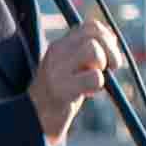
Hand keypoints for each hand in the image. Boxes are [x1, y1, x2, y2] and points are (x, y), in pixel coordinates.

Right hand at [28, 15, 112, 134]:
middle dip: (111, 52)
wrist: (33, 118)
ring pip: (94, 52)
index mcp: (60, 45)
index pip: (92, 27)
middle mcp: (57, 53)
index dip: (108, 38)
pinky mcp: (62, 89)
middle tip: (108, 69)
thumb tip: (111, 35)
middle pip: (96, 36)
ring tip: (95, 81)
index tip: (108, 55)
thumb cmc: (60, 93)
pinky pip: (95, 78)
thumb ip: (86, 50)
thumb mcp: (70, 65)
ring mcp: (57, 70)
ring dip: (103, 68)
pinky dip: (98, 86)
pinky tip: (87, 93)